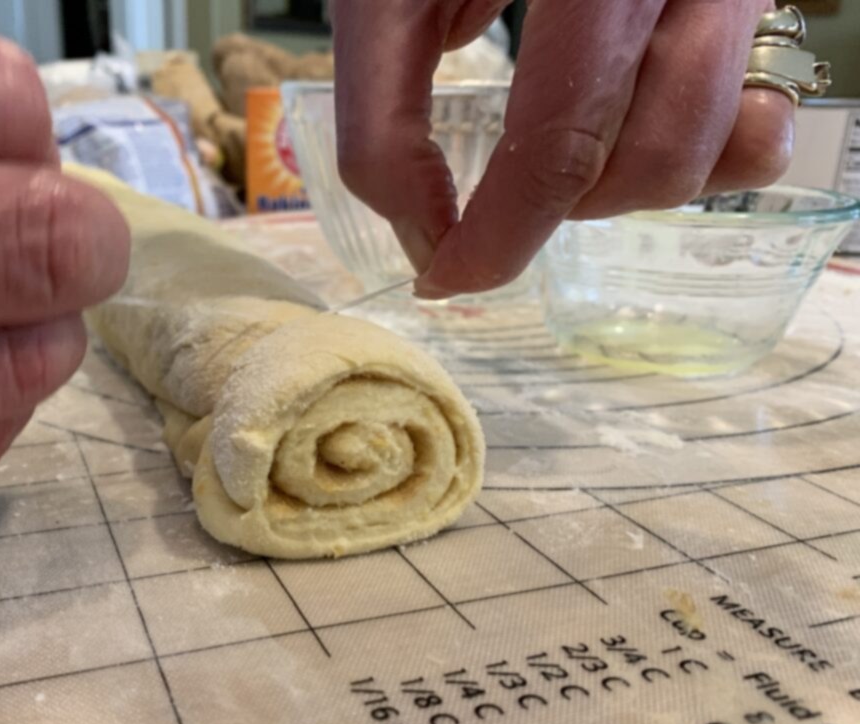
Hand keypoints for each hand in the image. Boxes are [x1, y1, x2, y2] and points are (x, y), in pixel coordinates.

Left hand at [334, 0, 795, 296]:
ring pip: (716, 149)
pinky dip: (697, 158)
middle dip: (558, 209)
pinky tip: (627, 133)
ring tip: (556, 148)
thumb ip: (384, 117)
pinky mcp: (748, 3)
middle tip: (500, 187)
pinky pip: (759, 123)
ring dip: (621, 187)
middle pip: (651, 157)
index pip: (561, 139)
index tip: (445, 276)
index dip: (499, 234)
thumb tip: (423, 239)